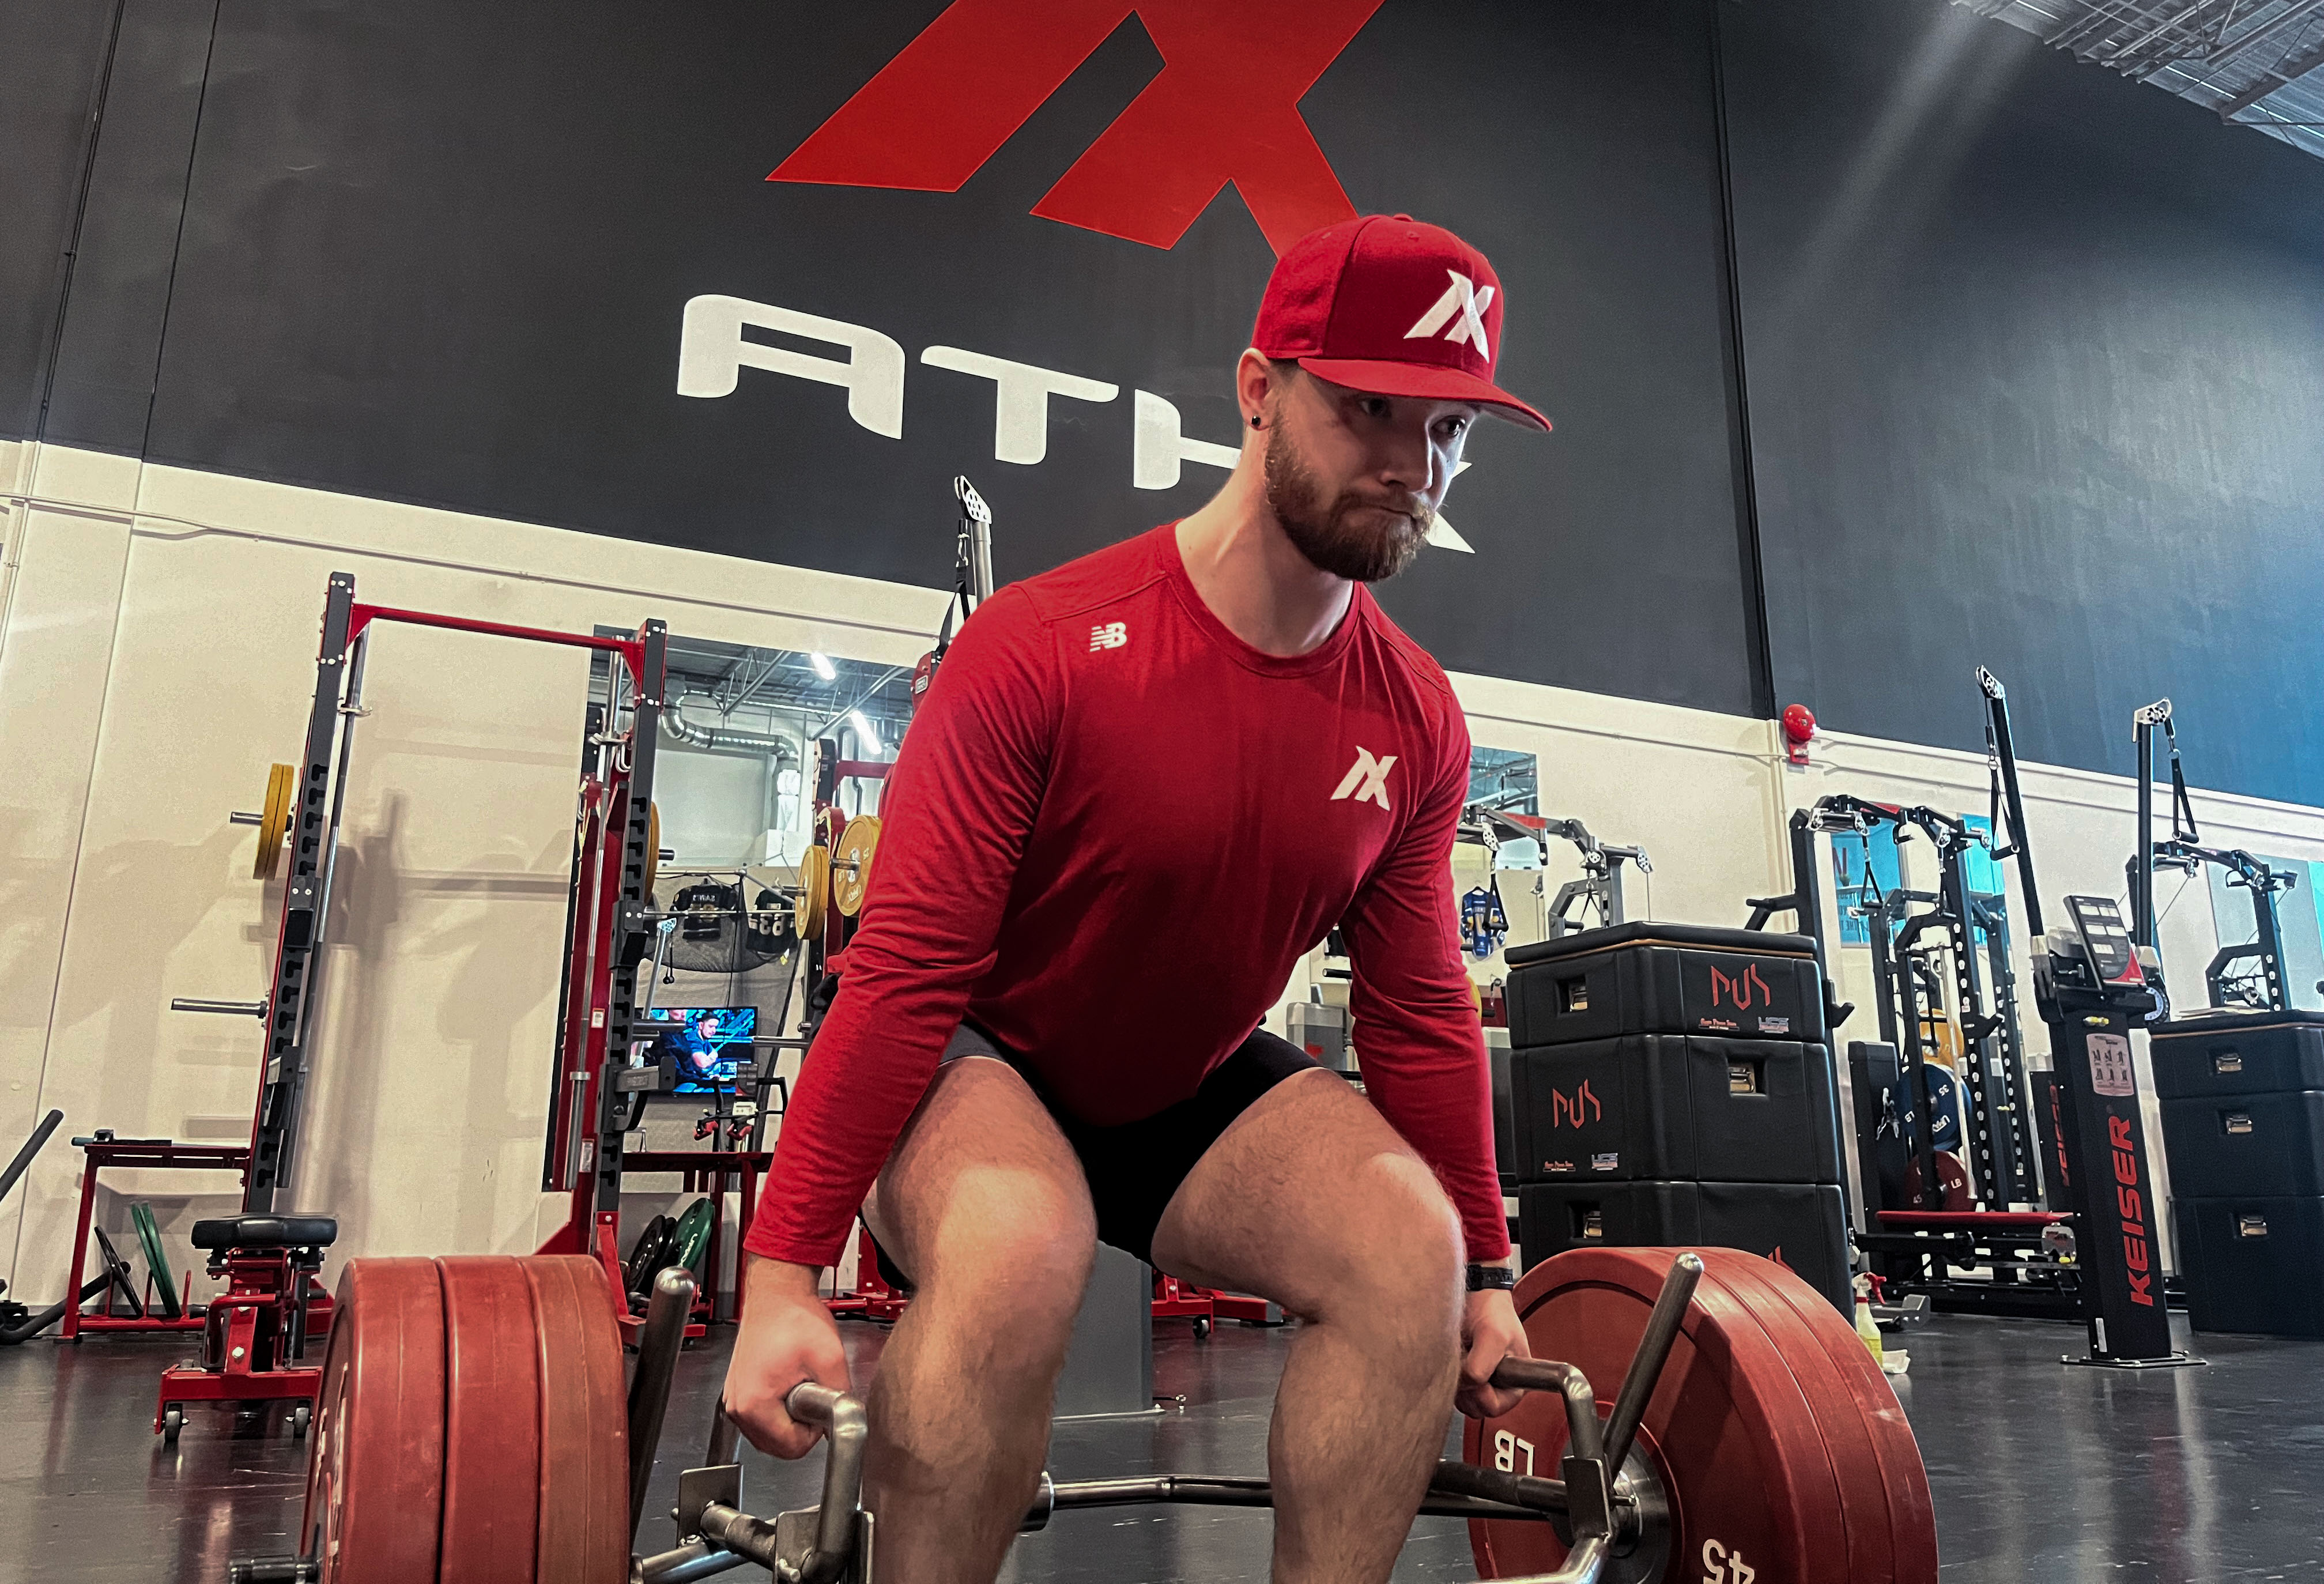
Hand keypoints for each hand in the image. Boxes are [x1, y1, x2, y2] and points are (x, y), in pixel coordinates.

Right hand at [721, 1257, 851, 1458]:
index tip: (820, 1404)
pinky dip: (779, 1411)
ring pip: (770, 1436)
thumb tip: (847, 1424)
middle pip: (778, 1446)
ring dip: (791, 1419)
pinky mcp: (739, 1392)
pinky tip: (789, 1385)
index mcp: (754, 1403)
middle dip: (802, 1426)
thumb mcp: (830, 1358)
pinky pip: (762, 1419)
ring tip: (799, 1384)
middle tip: (811, 1391)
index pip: (792, 1448)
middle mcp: (737, 1406)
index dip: (815, 1430)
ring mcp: (735, 1400)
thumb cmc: (794, 1316)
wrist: (777, 1293)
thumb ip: (841, 1398)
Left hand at [1456, 1285, 1528, 1419]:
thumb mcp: (1493, 1337)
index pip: (1495, 1408)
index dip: (1482, 1394)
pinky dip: (1449, 1374)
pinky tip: (1455, 1356)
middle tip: (1465, 1363)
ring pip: (1462, 1400)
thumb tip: (1467, 1384)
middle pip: (1475, 1407)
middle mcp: (1498, 1387)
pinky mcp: (1463, 1375)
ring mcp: (1479, 1382)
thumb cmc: (1494, 1312)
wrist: (1477, 1294)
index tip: (1477, 1374)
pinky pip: (1452, 1388)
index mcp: (1515, 1384)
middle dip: (1467, 1388)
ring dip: (1457, 1380)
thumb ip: (1481, 1367)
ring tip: (1462, 1355)